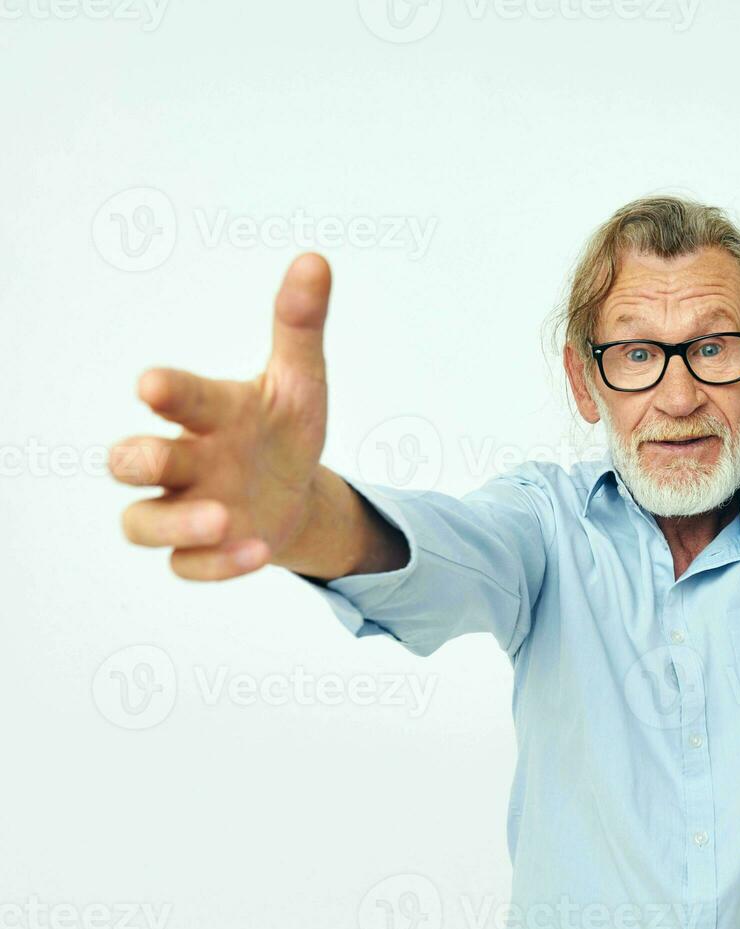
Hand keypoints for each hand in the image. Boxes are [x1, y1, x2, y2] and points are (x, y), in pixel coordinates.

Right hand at [111, 254, 332, 579]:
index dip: (166, 390)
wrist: (295, 491)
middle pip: (134, 461)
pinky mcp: (200, 551)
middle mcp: (183, 459)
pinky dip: (216, 563)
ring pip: (142, 522)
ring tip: (221, 516)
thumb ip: (300, 325)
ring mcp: (185, 508)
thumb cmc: (282, 427)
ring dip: (175, 522)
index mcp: (207, 412)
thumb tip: (314, 260)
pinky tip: (256, 549)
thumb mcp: (301, 381)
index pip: (179, 397)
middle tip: (157, 456)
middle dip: (140, 458)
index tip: (151, 382)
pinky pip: (188, 566)